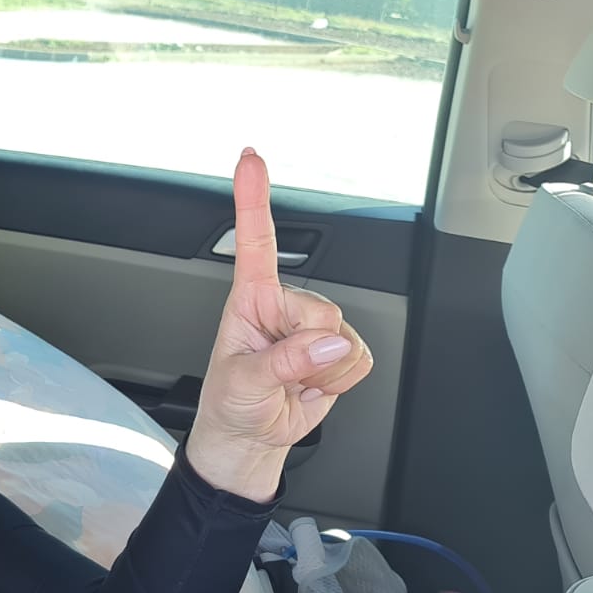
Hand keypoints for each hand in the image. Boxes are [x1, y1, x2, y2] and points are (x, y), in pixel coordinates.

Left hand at [188, 149, 373, 498]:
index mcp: (250, 299)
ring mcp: (315, 328)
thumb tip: (326, 344)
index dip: (253, 198)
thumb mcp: (242, 382)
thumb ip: (283, 361)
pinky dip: (339, 381)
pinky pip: (359, 360)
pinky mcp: (339, 351)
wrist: (250, 436)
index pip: (255, 241)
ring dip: (323, 371)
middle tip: (281, 370)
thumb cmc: (232, 402)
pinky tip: (313, 385)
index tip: (250, 157)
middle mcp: (285, 305)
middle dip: (308, 348)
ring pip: (344, 336)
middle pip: (322, 308)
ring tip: (294, 380)